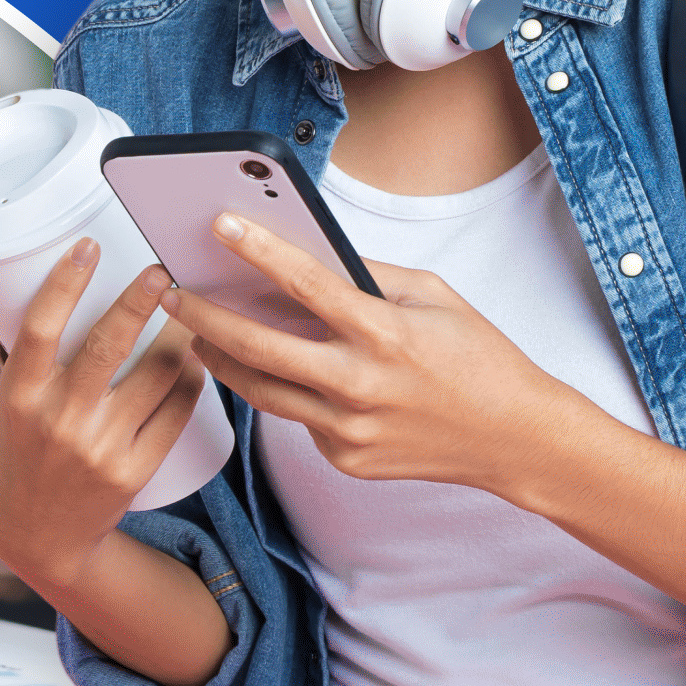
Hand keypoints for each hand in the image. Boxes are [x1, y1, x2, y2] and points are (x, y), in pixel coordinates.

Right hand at [0, 240, 206, 595]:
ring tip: (189, 310)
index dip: (64, 282)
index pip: (39, 328)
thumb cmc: (10, 452)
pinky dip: (192, 380)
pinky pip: (175, 412)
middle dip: (140, 299)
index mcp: (20, 395)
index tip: (89, 246)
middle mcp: (59, 420)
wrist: (39, 535)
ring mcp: (100, 447)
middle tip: (161, 269)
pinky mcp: (134, 470)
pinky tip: (197, 358)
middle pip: (109, 346)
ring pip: (155, 376)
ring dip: (178, 337)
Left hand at [161, 212, 593, 497]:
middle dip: (205, 318)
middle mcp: (360, 386)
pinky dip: (288, 393)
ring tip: (198, 334)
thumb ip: (371, 276)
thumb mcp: (434, 297)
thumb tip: (313, 255)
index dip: (259, 251)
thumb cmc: (480, 360)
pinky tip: (288, 374)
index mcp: (385, 334)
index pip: (307, 284)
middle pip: (260, 349)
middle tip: (172, 294)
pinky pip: (300, 420)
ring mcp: (349, 431)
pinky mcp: (346, 459)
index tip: (219, 225)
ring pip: (264, 393)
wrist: (514, 439)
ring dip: (224, 360)